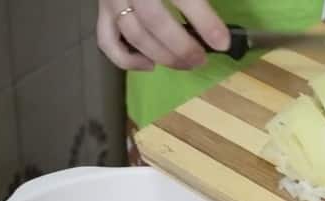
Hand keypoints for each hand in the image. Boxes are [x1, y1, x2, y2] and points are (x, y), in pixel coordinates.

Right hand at [97, 0, 229, 70]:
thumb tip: (219, 23)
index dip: (204, 22)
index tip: (223, 42)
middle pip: (155, 22)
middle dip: (182, 47)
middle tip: (202, 59)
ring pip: (134, 36)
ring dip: (162, 57)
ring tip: (186, 64)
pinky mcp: (101, 10)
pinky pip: (108, 42)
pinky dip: (127, 60)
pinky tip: (150, 65)